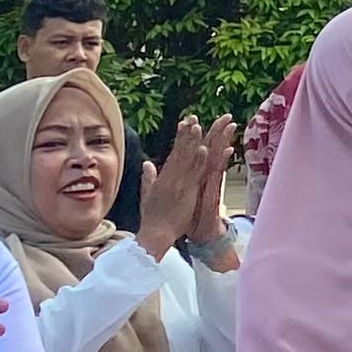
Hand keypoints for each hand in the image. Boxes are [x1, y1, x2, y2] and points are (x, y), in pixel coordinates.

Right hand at [135, 117, 232, 259]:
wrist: (155, 234)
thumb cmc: (152, 218)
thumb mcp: (147, 195)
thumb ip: (148, 178)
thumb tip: (147, 163)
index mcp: (163, 178)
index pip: (174, 154)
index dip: (180, 138)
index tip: (186, 122)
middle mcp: (170, 178)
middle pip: (180, 152)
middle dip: (186, 134)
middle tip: (193, 117)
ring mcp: (178, 184)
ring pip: (187, 160)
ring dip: (192, 142)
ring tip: (199, 126)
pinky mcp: (186, 192)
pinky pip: (194, 174)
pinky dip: (198, 161)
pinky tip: (204, 149)